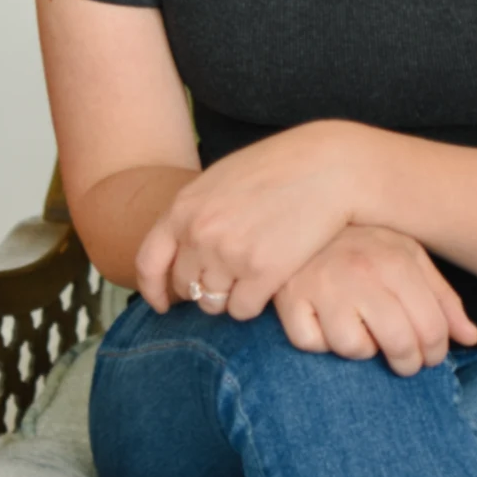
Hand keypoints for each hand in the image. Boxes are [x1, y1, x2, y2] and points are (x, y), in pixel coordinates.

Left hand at [134, 120, 360, 319]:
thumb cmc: (279, 169)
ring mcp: (228, 254)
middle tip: (234, 277)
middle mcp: (199, 233)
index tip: (165, 304)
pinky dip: (255, 303)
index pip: (149, 262)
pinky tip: (272, 280)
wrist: (327, 167)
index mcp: (184, 207)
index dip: (154, 289)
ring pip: (214, 304)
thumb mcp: (222, 180)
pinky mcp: (261, 272)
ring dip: (232, 297)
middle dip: (205, 289)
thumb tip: (182, 250)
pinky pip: (243, 309)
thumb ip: (196, 213)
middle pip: (187, 287)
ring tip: (257, 273)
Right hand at [272, 222, 476, 376]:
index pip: (432, 326)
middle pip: (398, 342)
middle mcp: (361, 272)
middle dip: (407, 362)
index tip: (430, 355)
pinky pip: (311, 343)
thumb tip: (471, 338)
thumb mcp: (408, 257)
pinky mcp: (289, 298)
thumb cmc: (363, 241)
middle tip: (404, 360)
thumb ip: (441, 297)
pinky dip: (319, 341)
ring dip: (360, 349)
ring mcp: (322, 285)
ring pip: (353, 348)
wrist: (306, 209)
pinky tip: (324, 322)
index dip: (436, 351)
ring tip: (360, 330)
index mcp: (395, 260)